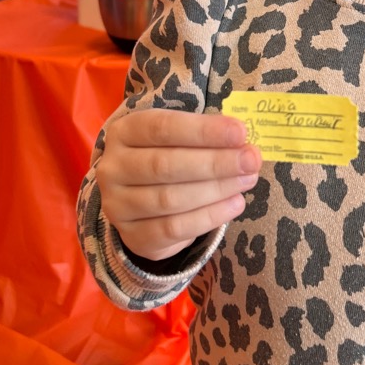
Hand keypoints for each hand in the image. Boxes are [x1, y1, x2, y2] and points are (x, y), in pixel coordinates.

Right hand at [96, 109, 260, 261]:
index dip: (203, 131)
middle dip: (215, 162)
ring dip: (217, 189)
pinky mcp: (132, 236)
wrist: (141, 203)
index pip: (163, 128)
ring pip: (171, 199)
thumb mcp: (177, 138)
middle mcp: (113, 168)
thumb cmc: (167, 156)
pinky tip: (235, 204)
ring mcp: (117, 205)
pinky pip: (174, 229)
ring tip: (248, 180)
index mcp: (124, 132)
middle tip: (252, 160)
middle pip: (166, 165)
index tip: (241, 132)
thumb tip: (243, 142)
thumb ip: (204, 137)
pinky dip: (209, 217)